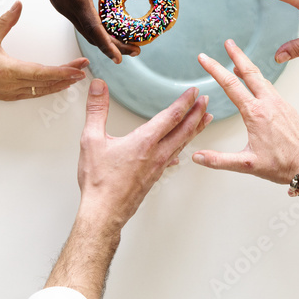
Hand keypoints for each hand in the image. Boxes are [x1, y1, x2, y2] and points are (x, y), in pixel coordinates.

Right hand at [0, 0, 143, 62]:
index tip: (120, 59)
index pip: (95, 29)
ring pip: (86, 32)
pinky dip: (96, 30)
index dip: (108, 46)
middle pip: (93, 37)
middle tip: (135, 50)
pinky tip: (108, 27)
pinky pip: (81, 24)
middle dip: (114, 47)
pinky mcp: (63, 5)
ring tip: (125, 43)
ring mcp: (64, 9)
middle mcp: (69, 9)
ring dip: (105, 40)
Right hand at [0, 1, 88, 100]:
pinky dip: (48, 89)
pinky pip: (34, 94)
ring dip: (60, 84)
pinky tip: (56, 85)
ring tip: (75, 77)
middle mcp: (13, 85)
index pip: (43, 72)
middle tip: (84, 69)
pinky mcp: (9, 96)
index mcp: (9, 70)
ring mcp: (12, 93)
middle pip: (47, 82)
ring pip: (42, 91)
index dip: (63, 72)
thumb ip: (5, 21)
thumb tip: (18, 5)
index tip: (78, 69)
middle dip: (68, 76)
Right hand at [77, 79, 211, 226]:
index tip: (193, 91)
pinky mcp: (154, 177)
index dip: (185, 101)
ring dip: (195, 129)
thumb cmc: (99, 181)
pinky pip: (173, 158)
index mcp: (144, 142)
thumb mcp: (92, 140)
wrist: (104, 212)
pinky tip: (181, 151)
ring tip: (205, 120)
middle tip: (206, 100)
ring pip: (182, 143)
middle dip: (197, 113)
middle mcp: (156, 154)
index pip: (171, 116)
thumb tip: (99, 86)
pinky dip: (181, 148)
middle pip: (184, 129)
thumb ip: (96, 110)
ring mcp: (158, 167)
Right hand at [193, 39, 298, 184]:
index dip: (214, 69)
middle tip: (228, 42)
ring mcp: (280, 104)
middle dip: (236, 55)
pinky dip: (259, 79)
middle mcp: (268, 103)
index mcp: (255, 113)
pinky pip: (270, 87)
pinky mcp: (287, 108)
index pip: (230, 85)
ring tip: (238, 59)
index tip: (204, 58)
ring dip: (248, 66)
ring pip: (261, 78)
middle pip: (249, 72)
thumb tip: (198, 157)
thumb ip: (219, 160)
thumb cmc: (284, 164)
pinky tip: (257, 83)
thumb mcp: (248, 165)